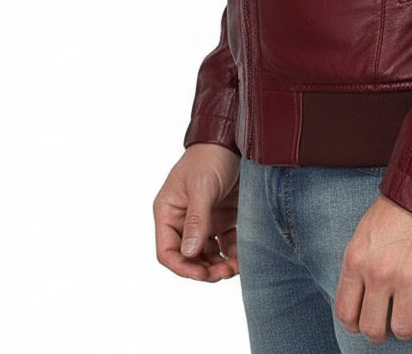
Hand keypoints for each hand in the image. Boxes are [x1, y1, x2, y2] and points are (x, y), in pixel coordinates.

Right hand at [153, 142, 240, 281]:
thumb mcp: (202, 187)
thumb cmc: (210, 156)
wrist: (235, 136)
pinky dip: (233, 252)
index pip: (167, 251)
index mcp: (169, 212)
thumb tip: (188, 253)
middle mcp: (184, 219)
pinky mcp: (224, 216)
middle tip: (225, 273)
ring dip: (221, 264)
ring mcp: (205, 219)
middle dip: (205, 269)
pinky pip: (227, 243)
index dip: (182, 267)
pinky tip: (243, 254)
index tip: (202, 274)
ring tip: (236, 266)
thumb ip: (196, 220)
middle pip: (189, 257)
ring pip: (209, 254)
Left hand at [335, 194, 411, 342]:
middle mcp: (379, 273)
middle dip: (380, 332)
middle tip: (388, 324)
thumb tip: (359, 295)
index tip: (364, 323)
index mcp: (357, 260)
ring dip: (408, 327)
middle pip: (372, 328)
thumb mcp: (365, 231)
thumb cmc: (399, 207)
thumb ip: (360, 264)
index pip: (345, 312)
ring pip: (403, 330)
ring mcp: (409, 278)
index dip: (354, 325)